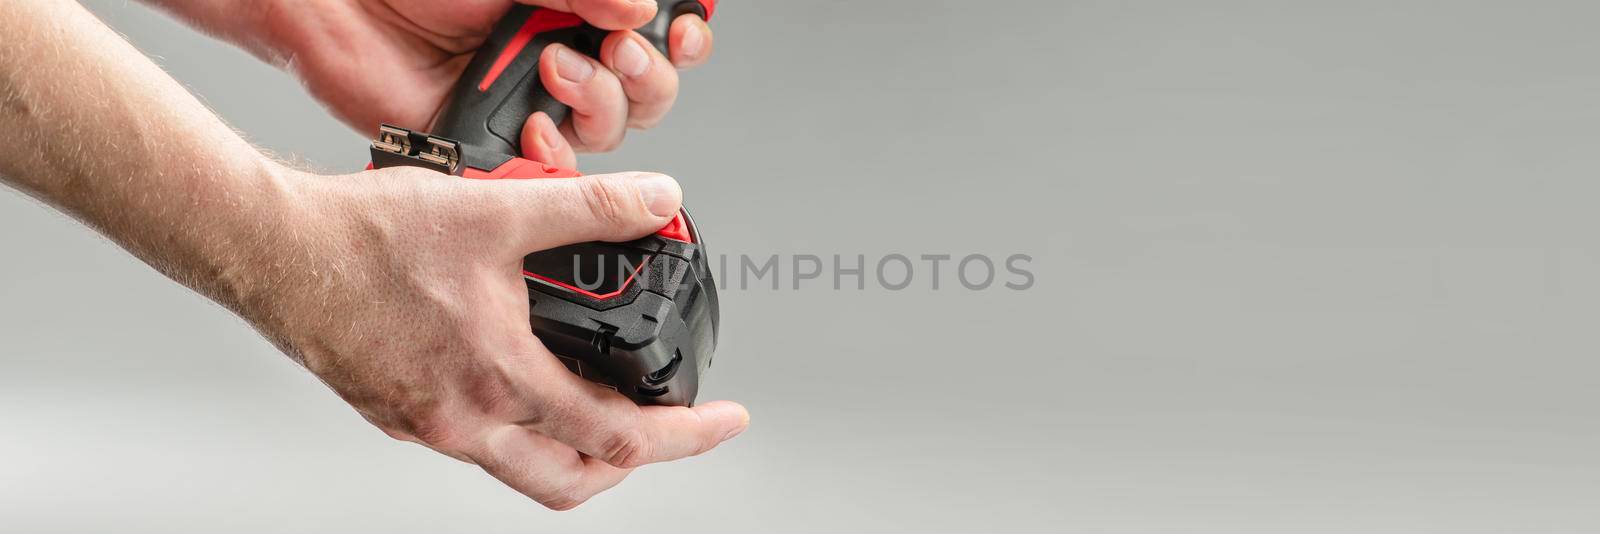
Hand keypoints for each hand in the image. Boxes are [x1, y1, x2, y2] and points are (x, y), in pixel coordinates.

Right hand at [239, 166, 747, 508]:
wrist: (269, 250)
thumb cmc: (364, 238)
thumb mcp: (498, 212)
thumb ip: (588, 208)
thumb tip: (656, 201)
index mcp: (499, 380)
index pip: (619, 436)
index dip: (686, 434)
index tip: (724, 420)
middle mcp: (463, 420)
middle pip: (571, 480)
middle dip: (629, 464)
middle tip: (664, 429)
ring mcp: (427, 424)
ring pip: (520, 467)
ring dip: (571, 448)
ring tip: (600, 407)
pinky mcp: (396, 412)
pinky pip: (474, 443)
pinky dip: (517, 426)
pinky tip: (520, 378)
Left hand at [251, 0, 714, 166]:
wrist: (336, 12)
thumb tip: (642, 10)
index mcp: (571, 9)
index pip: (654, 31)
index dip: (684, 34)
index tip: (685, 28)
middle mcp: (561, 55)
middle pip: (648, 87)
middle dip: (645, 74)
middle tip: (615, 51)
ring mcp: (533, 101)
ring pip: (611, 129)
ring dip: (600, 103)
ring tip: (554, 72)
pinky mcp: (501, 143)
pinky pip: (554, 169)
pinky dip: (557, 152)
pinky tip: (535, 123)